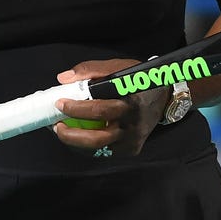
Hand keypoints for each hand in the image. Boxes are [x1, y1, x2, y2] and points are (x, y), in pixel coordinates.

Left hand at [53, 59, 169, 157]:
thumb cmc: (137, 79)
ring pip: (100, 149)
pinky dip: (88, 147)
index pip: (99, 109)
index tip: (59, 103)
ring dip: (76, 143)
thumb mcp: (118, 67)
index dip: (77, 108)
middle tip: (56, 126)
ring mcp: (133, 139)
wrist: (165, 95)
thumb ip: (91, 70)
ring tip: (62, 132)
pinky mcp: (133, 148)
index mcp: (130, 101)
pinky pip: (106, 152)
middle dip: (72, 135)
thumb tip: (63, 79)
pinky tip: (77, 138)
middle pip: (98, 138)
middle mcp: (133, 124)